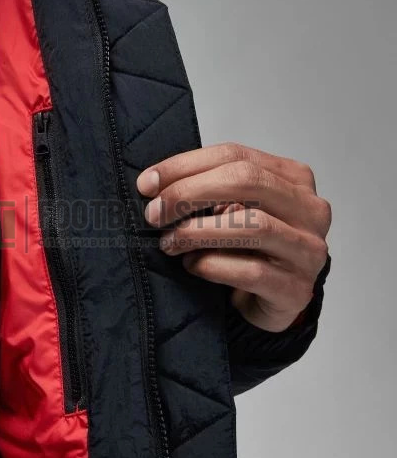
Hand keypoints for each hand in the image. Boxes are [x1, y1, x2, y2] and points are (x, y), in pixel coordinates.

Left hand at [136, 143, 330, 332]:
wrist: (273, 301)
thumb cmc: (249, 249)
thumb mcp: (232, 209)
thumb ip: (208, 191)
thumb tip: (154, 185)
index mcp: (292, 178)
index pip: (235, 155)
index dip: (185, 166)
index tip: (147, 184)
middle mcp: (309, 209)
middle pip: (246, 182)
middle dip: (189, 193)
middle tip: (154, 213)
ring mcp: (308, 249)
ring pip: (252, 225)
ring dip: (198, 231)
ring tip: (169, 242)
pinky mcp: (297, 289)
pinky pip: (251, 271)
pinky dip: (212, 265)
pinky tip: (191, 265)